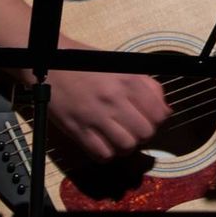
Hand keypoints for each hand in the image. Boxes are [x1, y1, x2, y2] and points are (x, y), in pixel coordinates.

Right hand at [43, 43, 170, 160]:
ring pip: (126, 146)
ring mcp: (95, 115)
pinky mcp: (77, 129)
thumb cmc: (86, 63)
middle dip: (142, 135)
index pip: (159, 114)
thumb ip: (147, 86)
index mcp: (128, 80)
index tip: (150, 120)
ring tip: (119, 138)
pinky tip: (104, 143)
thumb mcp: (122, 66)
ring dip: (125, 146)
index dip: (157, 121)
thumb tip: (165, 109)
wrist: (50, 62)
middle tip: (133, 130)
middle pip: (145, 133)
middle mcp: (114, 98)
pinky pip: (102, 154)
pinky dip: (107, 154)